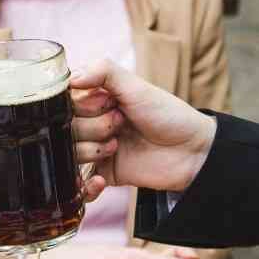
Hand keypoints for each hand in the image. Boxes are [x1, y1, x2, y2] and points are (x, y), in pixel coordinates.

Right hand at [70, 58, 217, 199]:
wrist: (193, 152)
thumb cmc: (168, 114)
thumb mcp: (137, 86)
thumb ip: (104, 72)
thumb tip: (71, 78)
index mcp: (97, 99)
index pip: (65, 101)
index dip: (81, 104)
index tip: (105, 103)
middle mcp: (93, 123)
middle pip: (65, 128)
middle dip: (91, 126)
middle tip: (120, 123)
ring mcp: (97, 149)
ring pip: (69, 154)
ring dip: (91, 150)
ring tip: (117, 146)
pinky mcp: (105, 174)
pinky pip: (80, 184)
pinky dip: (84, 186)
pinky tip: (100, 180)